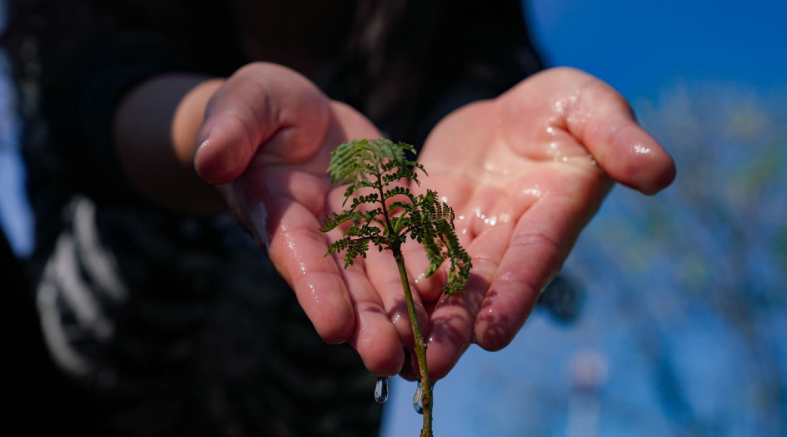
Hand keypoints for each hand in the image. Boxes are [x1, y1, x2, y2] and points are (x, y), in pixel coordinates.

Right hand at [193, 63, 405, 375]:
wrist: (296, 112)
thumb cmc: (255, 109)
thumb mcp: (239, 107)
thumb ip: (228, 132)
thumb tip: (210, 158)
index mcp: (280, 215)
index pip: (299, 258)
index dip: (316, 291)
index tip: (333, 328)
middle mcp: (324, 232)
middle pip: (348, 283)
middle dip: (367, 322)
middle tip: (386, 362)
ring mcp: (361, 222)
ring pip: (386, 272)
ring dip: (405, 310)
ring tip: (427, 350)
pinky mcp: (393, 206)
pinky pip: (415, 237)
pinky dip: (432, 263)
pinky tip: (454, 290)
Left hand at [397, 67, 675, 379]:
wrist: (517, 107)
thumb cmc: (566, 107)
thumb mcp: (594, 109)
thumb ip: (619, 140)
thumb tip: (661, 173)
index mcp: (552, 214)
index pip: (535, 259)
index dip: (516, 294)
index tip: (494, 334)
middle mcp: (507, 234)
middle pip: (481, 286)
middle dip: (457, 325)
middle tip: (432, 366)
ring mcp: (466, 227)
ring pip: (439, 276)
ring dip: (418, 314)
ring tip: (394, 351)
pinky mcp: (430, 212)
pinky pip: (407, 242)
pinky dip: (388, 270)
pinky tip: (362, 298)